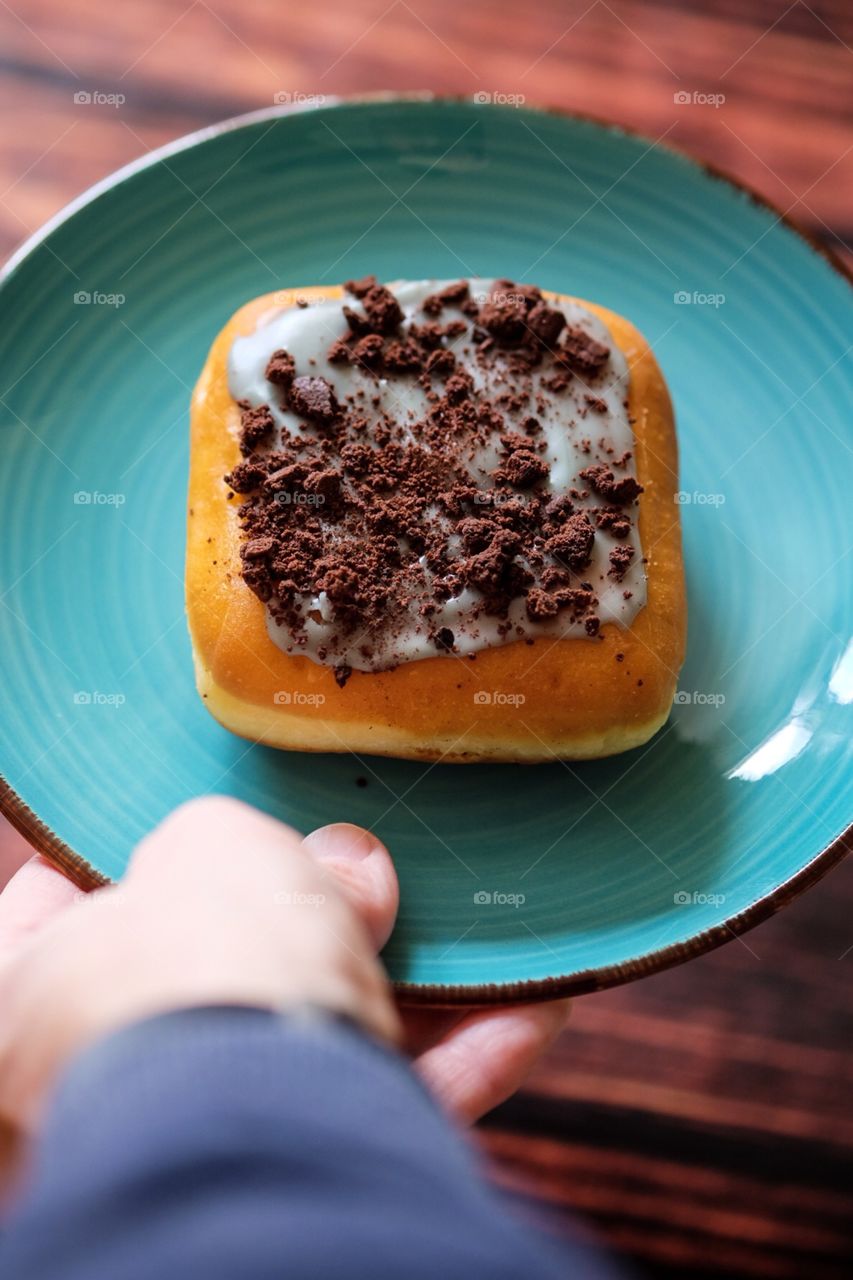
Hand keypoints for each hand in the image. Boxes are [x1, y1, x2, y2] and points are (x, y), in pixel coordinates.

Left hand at [0, 799, 568, 1145]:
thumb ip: (266, 842)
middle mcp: (104, 1072)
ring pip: (318, 1045)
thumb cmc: (194, 965)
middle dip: (316, 922)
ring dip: (416, 991)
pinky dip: (457, 1064)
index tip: (192, 817)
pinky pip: (382, 1109)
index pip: (59, 901)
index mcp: (34, 985)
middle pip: (218, 976)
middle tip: (375, 874)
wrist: (262, 1125)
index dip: (123, 851)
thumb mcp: (216, 846)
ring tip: (485, 941)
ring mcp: (204, 1128)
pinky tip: (529, 1017)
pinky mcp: (300, 1174)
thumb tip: (345, 868)